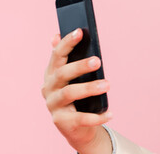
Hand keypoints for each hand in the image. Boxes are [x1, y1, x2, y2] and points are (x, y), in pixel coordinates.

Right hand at [41, 28, 112, 153]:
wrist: (76, 128)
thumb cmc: (78, 97)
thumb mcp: (74, 78)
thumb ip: (69, 59)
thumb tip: (56, 35)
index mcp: (51, 73)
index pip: (57, 55)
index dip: (67, 43)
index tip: (79, 32)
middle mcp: (48, 88)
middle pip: (63, 73)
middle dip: (80, 66)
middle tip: (98, 61)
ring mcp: (53, 105)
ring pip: (70, 93)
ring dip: (89, 88)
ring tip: (107, 85)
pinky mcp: (61, 122)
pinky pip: (80, 118)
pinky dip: (97, 116)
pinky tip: (111, 113)